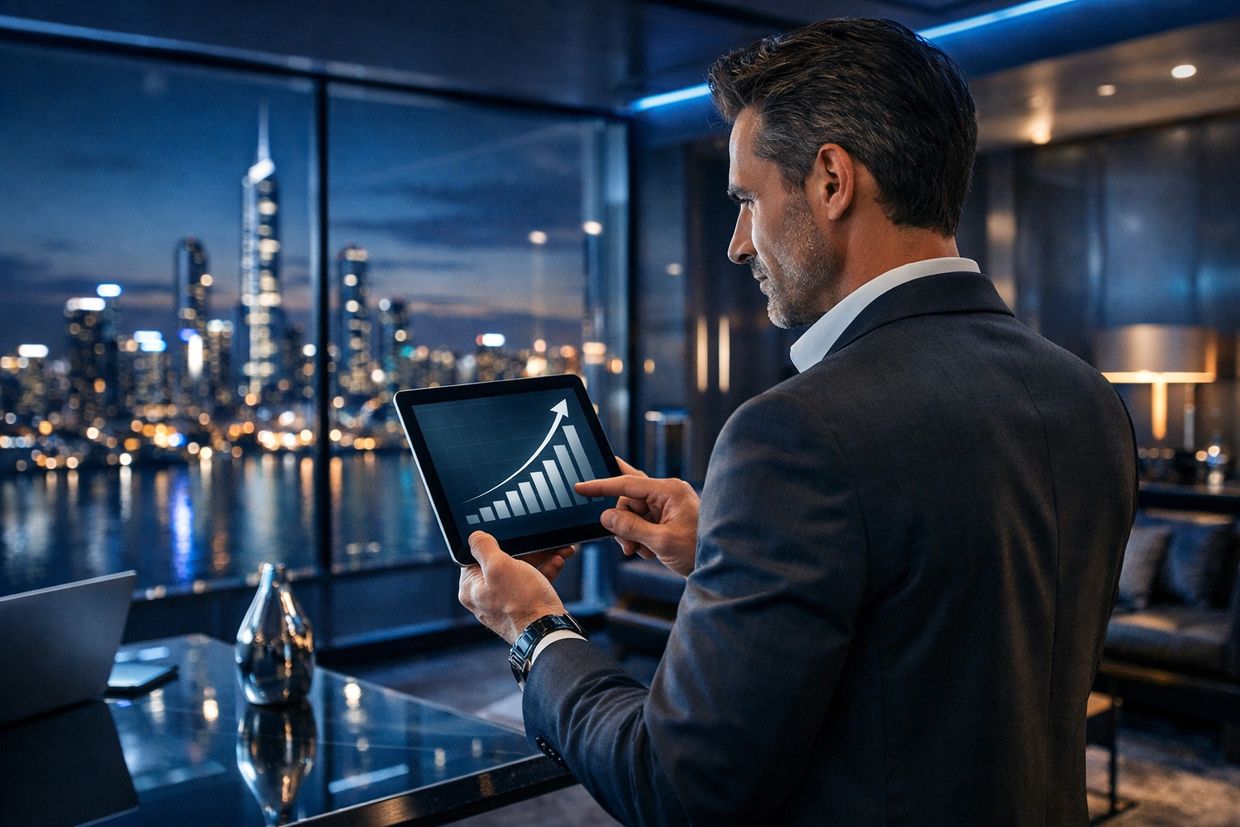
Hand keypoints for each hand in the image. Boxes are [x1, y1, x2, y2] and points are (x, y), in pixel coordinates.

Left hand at [458, 532, 573, 644]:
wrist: (548, 631)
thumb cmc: (522, 603)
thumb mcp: (500, 567)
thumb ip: (484, 548)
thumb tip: (474, 537)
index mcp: (472, 588)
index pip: (476, 556)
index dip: (495, 542)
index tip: (513, 536)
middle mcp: (485, 596)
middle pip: (502, 562)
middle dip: (527, 549)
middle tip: (541, 541)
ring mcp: (505, 602)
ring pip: (520, 571)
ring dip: (540, 558)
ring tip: (558, 551)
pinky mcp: (523, 606)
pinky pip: (531, 582)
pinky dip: (544, 572)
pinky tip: (557, 563)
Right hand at [575, 457, 698, 576]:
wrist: (722, 567)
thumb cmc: (700, 550)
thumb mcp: (661, 541)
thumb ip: (630, 527)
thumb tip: (606, 517)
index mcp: (669, 490)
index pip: (627, 483)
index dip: (601, 486)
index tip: (580, 488)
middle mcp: (668, 493)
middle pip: (629, 500)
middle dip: (623, 522)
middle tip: (626, 544)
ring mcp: (668, 506)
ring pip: (633, 514)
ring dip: (630, 534)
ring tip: (640, 551)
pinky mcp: (668, 519)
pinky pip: (642, 523)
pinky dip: (640, 538)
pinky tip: (649, 551)